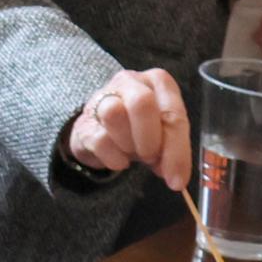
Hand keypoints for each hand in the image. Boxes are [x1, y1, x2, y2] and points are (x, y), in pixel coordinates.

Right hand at [66, 68, 191, 187]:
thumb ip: (172, 148)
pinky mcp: (84, 121)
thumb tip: (176, 175)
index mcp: (157, 82)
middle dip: (150, 140)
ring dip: (129, 145)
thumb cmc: (140, 128)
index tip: (177, 179)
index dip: (177, 149)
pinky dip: (114, 158)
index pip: (172, 112)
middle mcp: (130, 82)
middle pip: (141, 103)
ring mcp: (103, 98)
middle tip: (151, 158)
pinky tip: (120, 160)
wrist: (102, 130)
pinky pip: (99, 138)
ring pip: (113, 113)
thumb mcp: (163, 133)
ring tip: (134, 154)